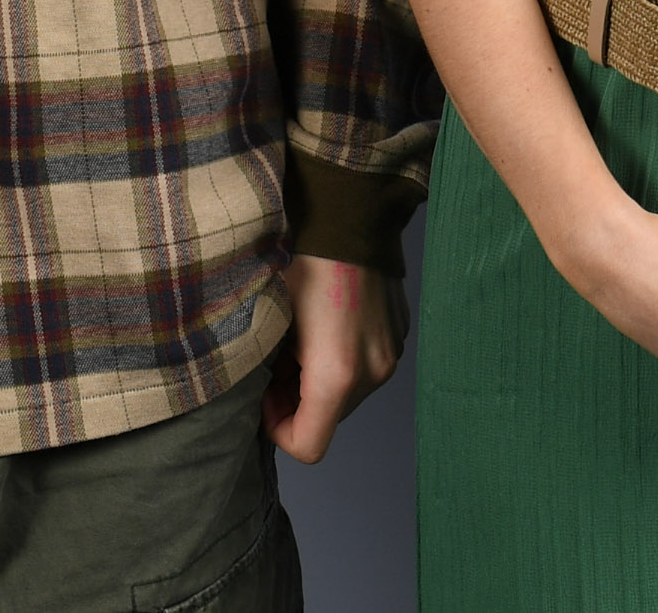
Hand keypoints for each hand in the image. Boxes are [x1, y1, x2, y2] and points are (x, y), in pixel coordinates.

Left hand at [264, 255, 403, 462]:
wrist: (349, 211)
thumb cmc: (300, 260)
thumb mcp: (267, 317)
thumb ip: (262, 369)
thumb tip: (259, 389)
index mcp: (336, 374)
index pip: (308, 446)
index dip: (277, 430)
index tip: (264, 395)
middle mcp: (372, 373)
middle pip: (329, 419)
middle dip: (297, 401)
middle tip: (275, 359)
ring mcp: (390, 353)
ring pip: (347, 394)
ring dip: (319, 380)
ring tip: (300, 337)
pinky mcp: (398, 335)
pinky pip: (365, 367)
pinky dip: (342, 359)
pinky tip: (326, 322)